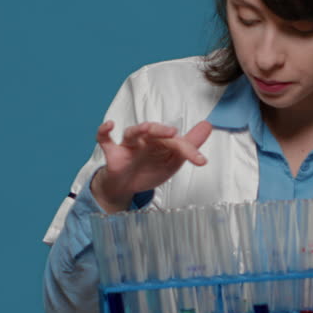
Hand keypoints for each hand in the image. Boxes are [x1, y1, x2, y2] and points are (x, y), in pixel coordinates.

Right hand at [90, 120, 213, 212]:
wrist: (128, 186)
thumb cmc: (149, 168)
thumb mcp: (173, 160)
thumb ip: (189, 145)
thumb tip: (208, 125)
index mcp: (160, 141)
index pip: (175, 141)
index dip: (189, 150)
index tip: (201, 161)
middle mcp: (145, 139)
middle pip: (153, 130)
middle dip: (162, 131)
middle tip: (173, 133)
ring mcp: (128, 145)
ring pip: (132, 132)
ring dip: (139, 129)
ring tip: (147, 128)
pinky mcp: (113, 153)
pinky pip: (105, 139)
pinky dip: (104, 131)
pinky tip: (109, 125)